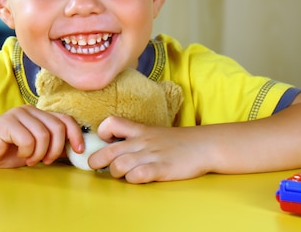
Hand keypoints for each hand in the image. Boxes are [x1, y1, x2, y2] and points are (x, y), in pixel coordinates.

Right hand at [0, 105, 83, 167]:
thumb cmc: (6, 151)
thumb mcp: (35, 150)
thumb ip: (52, 146)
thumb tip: (75, 149)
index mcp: (39, 114)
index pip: (66, 119)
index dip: (76, 135)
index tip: (78, 150)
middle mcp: (30, 110)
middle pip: (58, 127)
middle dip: (57, 149)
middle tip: (46, 160)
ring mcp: (19, 114)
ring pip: (44, 134)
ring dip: (40, 153)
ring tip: (31, 159)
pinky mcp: (7, 122)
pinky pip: (28, 139)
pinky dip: (28, 152)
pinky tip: (22, 155)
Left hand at [87, 116, 208, 183]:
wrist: (204, 145)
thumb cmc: (178, 142)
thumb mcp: (154, 133)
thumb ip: (136, 138)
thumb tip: (117, 147)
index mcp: (140, 130)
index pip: (112, 123)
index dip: (103, 132)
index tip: (104, 141)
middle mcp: (142, 142)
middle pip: (109, 150)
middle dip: (96, 160)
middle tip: (96, 166)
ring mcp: (151, 155)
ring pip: (119, 165)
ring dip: (115, 172)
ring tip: (121, 174)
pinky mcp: (162, 169)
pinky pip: (139, 175)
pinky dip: (133, 179)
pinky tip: (137, 178)